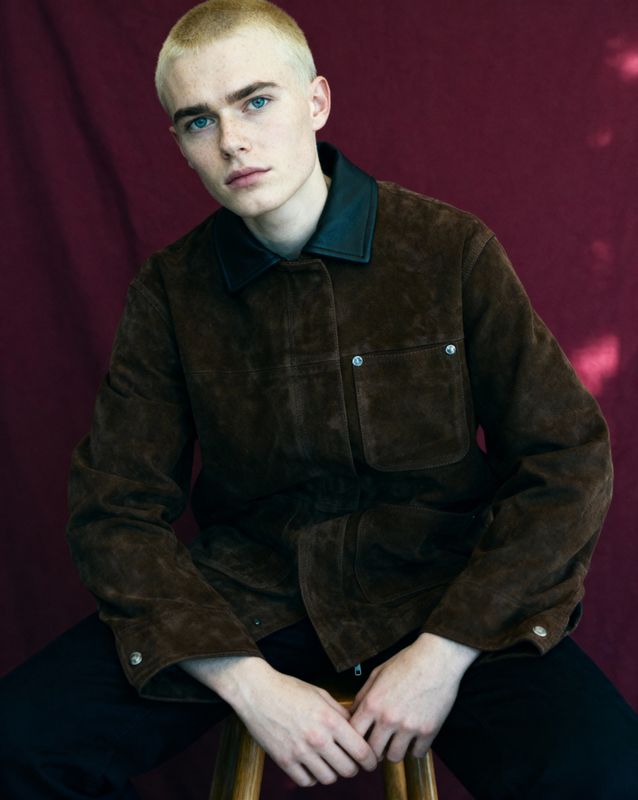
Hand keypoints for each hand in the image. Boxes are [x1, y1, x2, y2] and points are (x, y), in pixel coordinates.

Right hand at [180, 655, 377, 786]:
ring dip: (333, 773)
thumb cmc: (289, 689)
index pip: (361, 751)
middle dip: (353, 768)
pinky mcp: (284, 760)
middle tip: (351, 762)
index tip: (371, 761)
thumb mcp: (321, 694)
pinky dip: (312, 778)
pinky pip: (306, 782)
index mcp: (329, 719)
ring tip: (330, 763)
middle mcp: (317, 738)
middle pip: (347, 769)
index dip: (371, 760)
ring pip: (328, 778)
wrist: (257, 691)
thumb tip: (356, 728)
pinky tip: (312, 766)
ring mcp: (300, 751)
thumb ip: (340, 712)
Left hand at [349, 632, 478, 761]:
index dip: (355, 740)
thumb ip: (363, 695)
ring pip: (395, 757)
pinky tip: (414, 737)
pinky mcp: (428, 731)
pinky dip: (415, 749)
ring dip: (394, 751)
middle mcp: (388, 718)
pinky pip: (417, 754)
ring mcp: (409, 727)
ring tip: (397, 742)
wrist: (437, 658)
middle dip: (374, 750)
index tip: (361, 741)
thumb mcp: (377, 673)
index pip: (354, 735)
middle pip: (373, 752)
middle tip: (379, 745)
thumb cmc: (406, 662)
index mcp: (372, 704)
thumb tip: (353, 714)